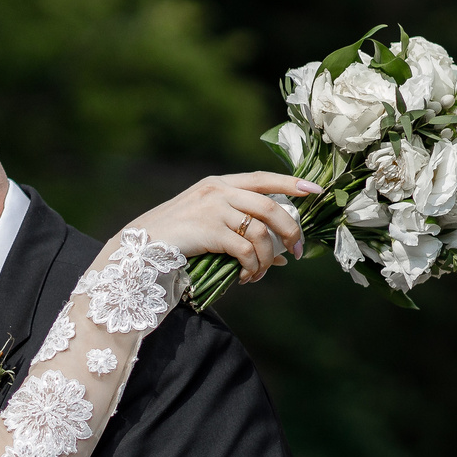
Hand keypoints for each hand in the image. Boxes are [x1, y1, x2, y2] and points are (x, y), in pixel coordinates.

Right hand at [125, 171, 316, 282]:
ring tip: (260, 273)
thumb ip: (242, 232)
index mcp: (220, 183)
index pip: (262, 178)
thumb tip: (282, 258)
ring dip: (267, 259)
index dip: (290, 184)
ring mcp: (213, 209)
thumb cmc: (177, 238)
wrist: (141, 246)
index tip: (315, 191)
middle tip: (297, 251)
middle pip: (270, 206)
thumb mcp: (210, 225)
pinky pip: (245, 251)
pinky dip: (251, 267)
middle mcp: (219, 191)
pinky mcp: (209, 231)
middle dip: (290, 230)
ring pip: (260, 233)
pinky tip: (245, 277)